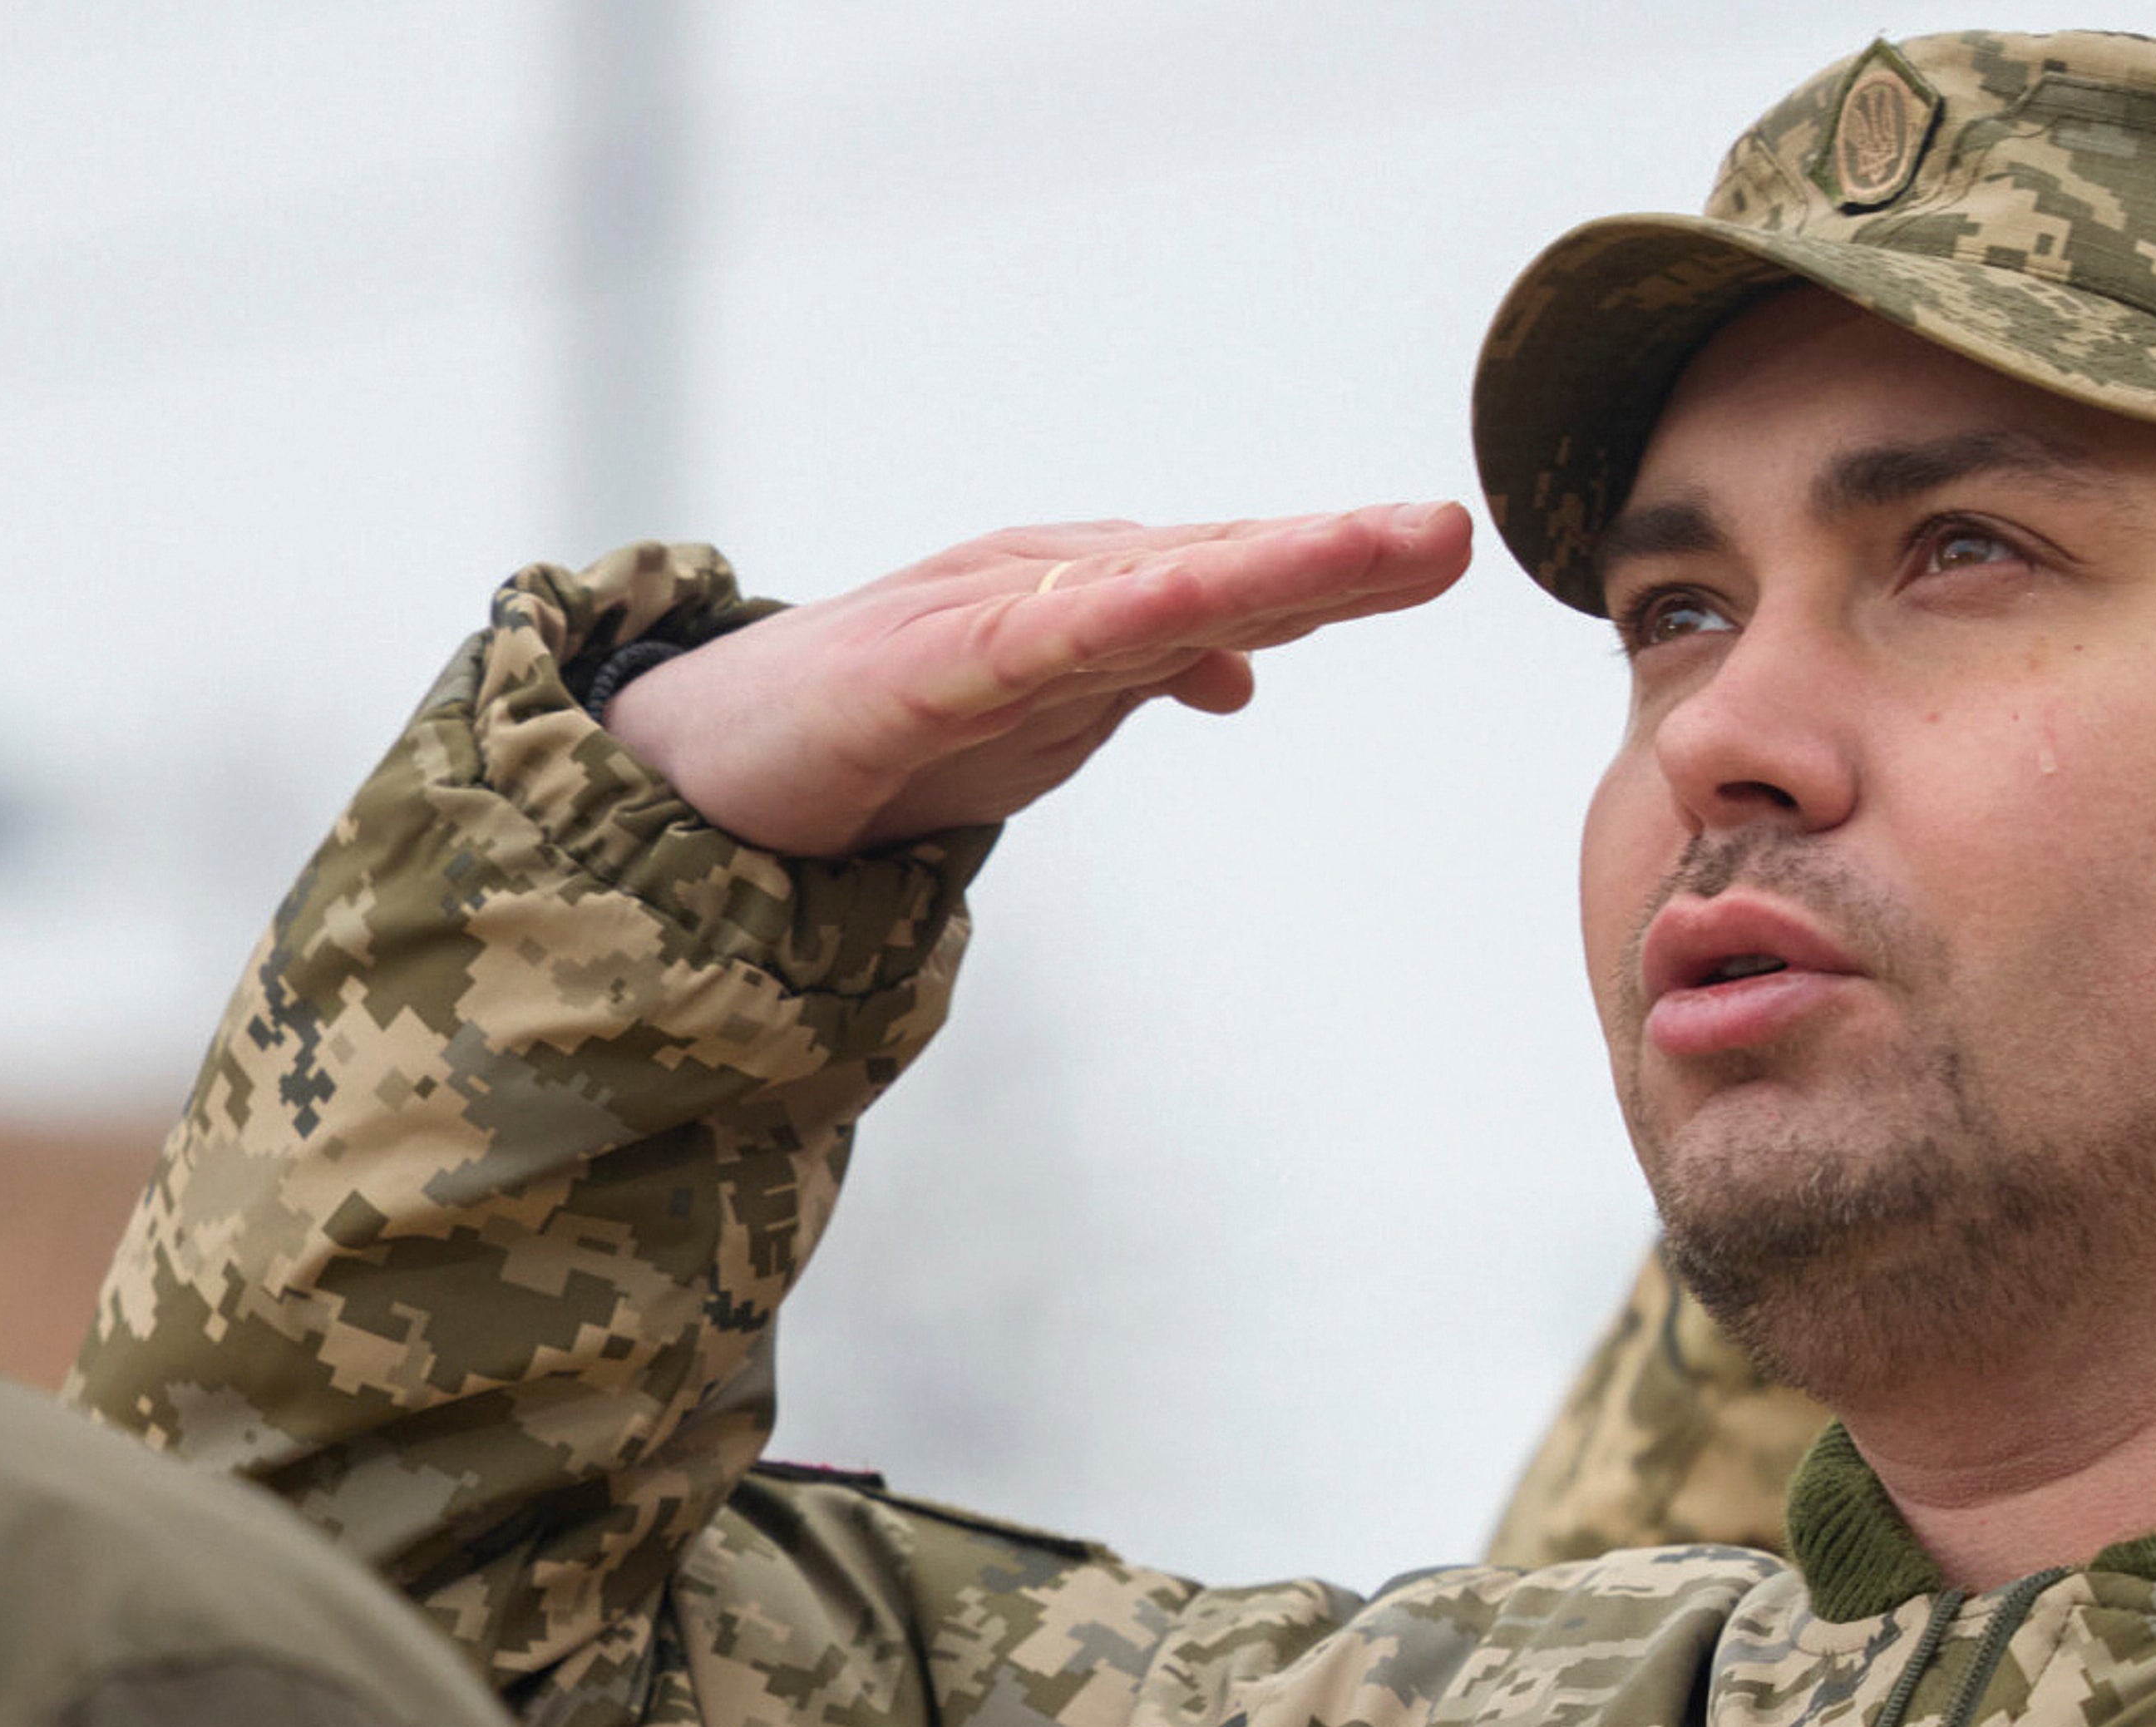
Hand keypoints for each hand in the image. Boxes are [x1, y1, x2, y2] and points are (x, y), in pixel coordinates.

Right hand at [601, 503, 1477, 856]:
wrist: (711, 763)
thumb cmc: (885, 722)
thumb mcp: (1049, 715)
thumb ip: (1146, 677)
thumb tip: (1250, 673)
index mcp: (1090, 607)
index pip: (1239, 581)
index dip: (1345, 564)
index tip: (1444, 548)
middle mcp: (1047, 589)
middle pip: (1215, 566)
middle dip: (1334, 551)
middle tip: (1444, 534)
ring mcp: (981, 623)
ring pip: (1146, 587)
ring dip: (1261, 564)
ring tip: (1366, 549)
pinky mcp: (917, 679)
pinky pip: (1030, 646)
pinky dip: (1115, 622)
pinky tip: (1195, 612)